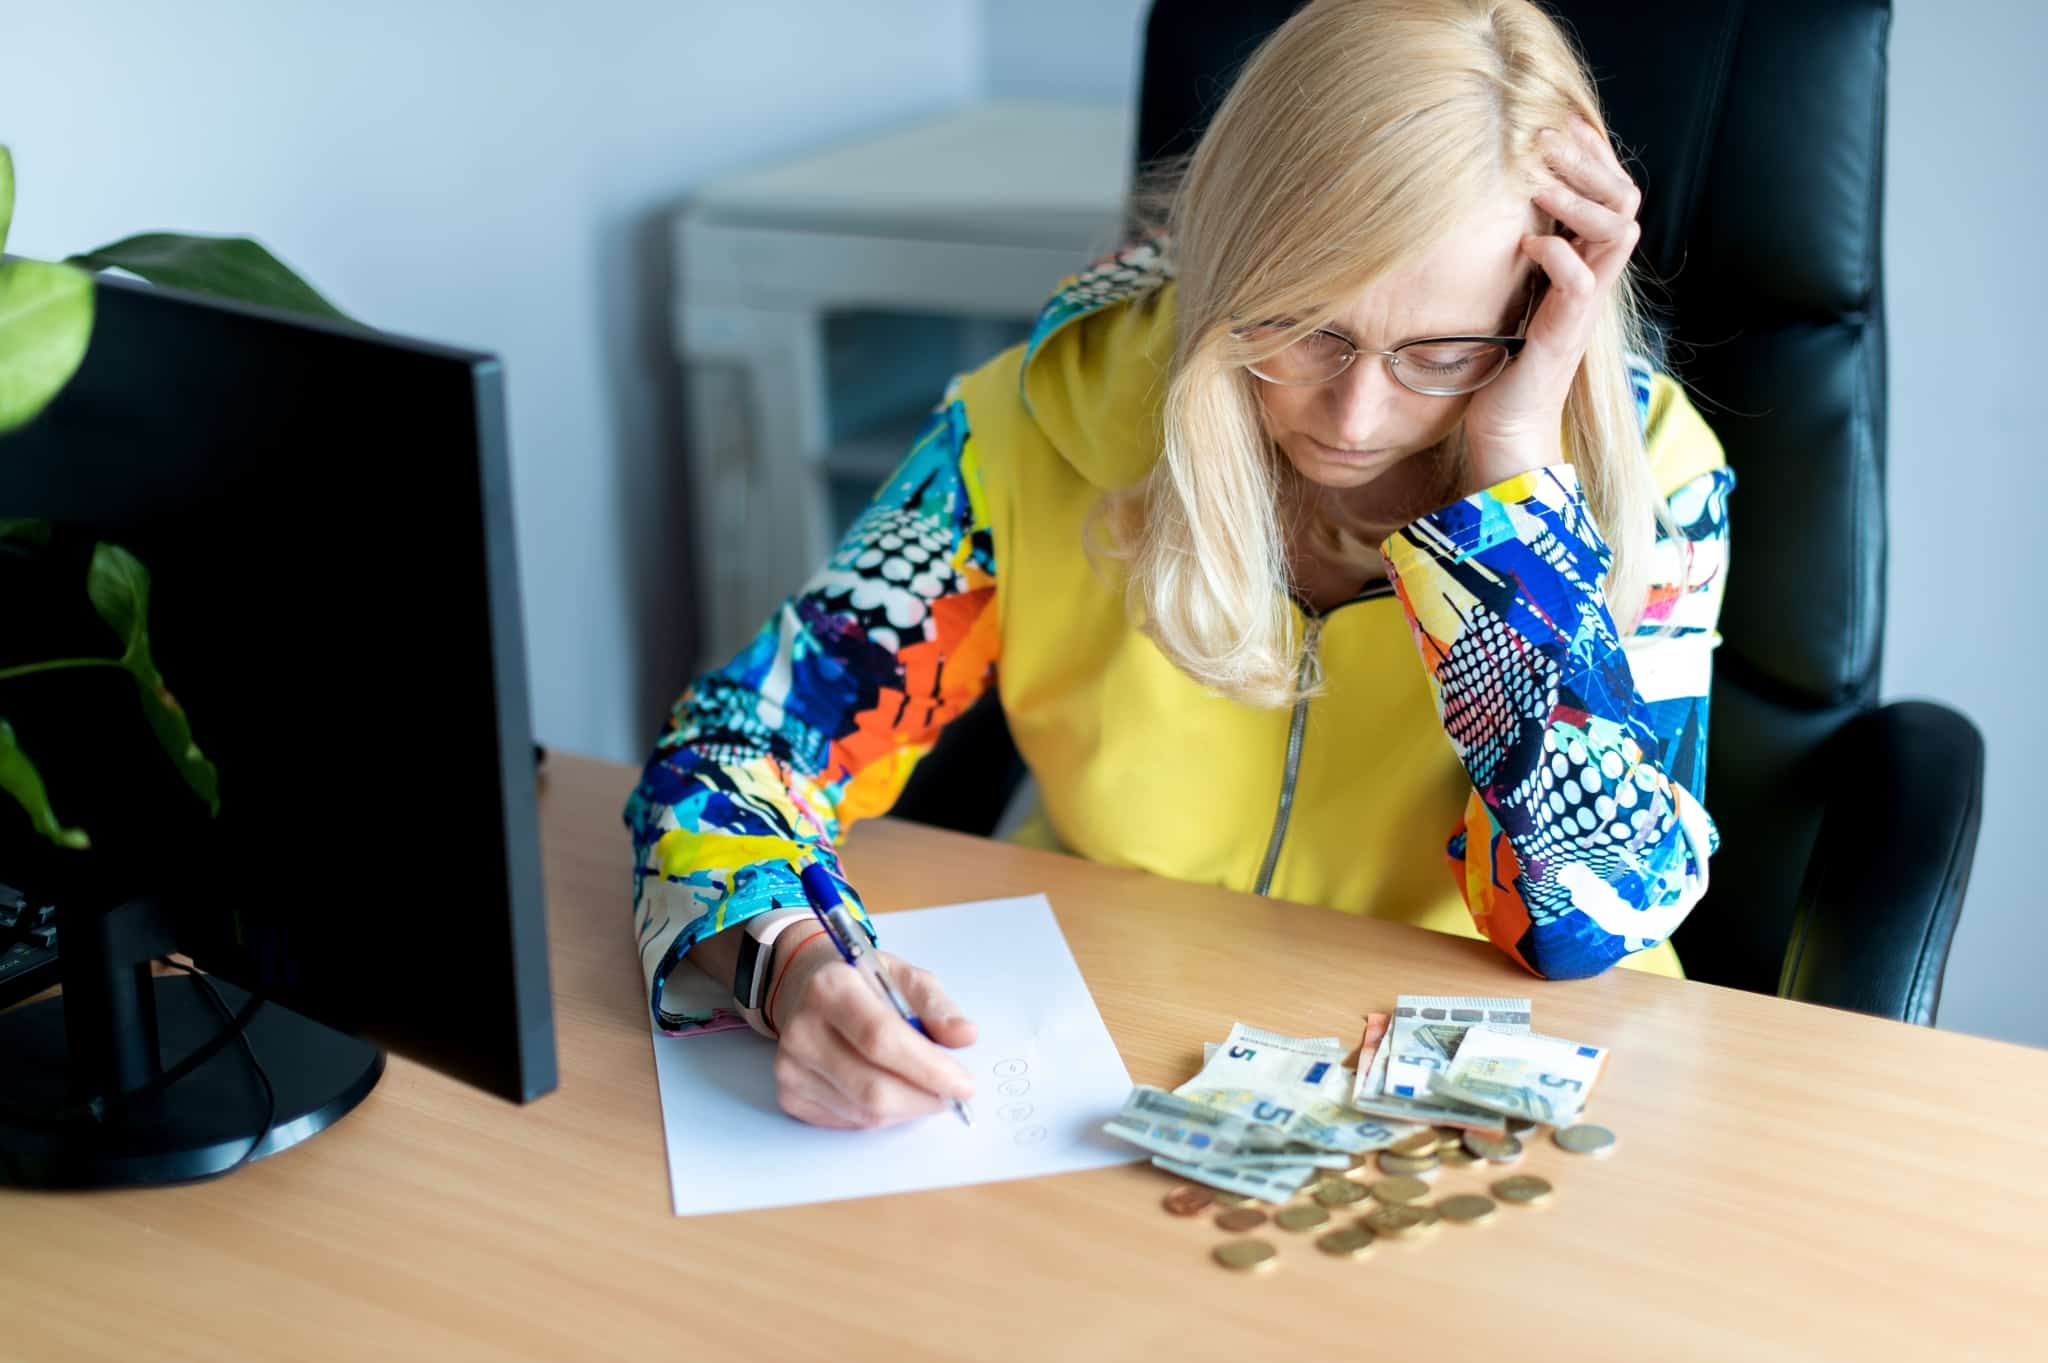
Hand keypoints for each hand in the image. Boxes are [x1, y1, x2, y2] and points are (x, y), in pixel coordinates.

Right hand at [767, 934, 977, 1128]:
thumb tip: (965, 1036)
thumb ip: (937, 1007)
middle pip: (872, 1087)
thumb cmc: (863, 983)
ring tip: (921, 1088)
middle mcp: (802, 1028)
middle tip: (951, 1095)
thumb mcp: (904, 977)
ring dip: (907, 1109)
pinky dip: (882, 1115)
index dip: (927, 1067)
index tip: (964, 1083)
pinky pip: (850, 1122)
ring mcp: (791, 1066)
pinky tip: (890, 1090)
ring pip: (865, 1113)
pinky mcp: (789, 1095)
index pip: (881, 1038)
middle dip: (923, 1099)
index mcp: (831, 987)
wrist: (807, 989)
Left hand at [1461, 114, 1643, 492]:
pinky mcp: (1563, 337)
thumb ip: (1519, 257)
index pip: (1613, 195)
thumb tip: (1497, 210)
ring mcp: (1582, 310)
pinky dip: (1557, 253)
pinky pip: (1582, 282)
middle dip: (1588, 163)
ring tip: (1539, 181)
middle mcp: (1592, 284)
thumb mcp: (1510, 296)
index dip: (1594, 157)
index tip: (1559, 127)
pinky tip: (1527, 242)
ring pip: (1617, 231)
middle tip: (1545, 138)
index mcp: (1583, 268)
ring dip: (1577, 198)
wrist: (1505, 433)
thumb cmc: (1501, 367)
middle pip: (1625, 201)